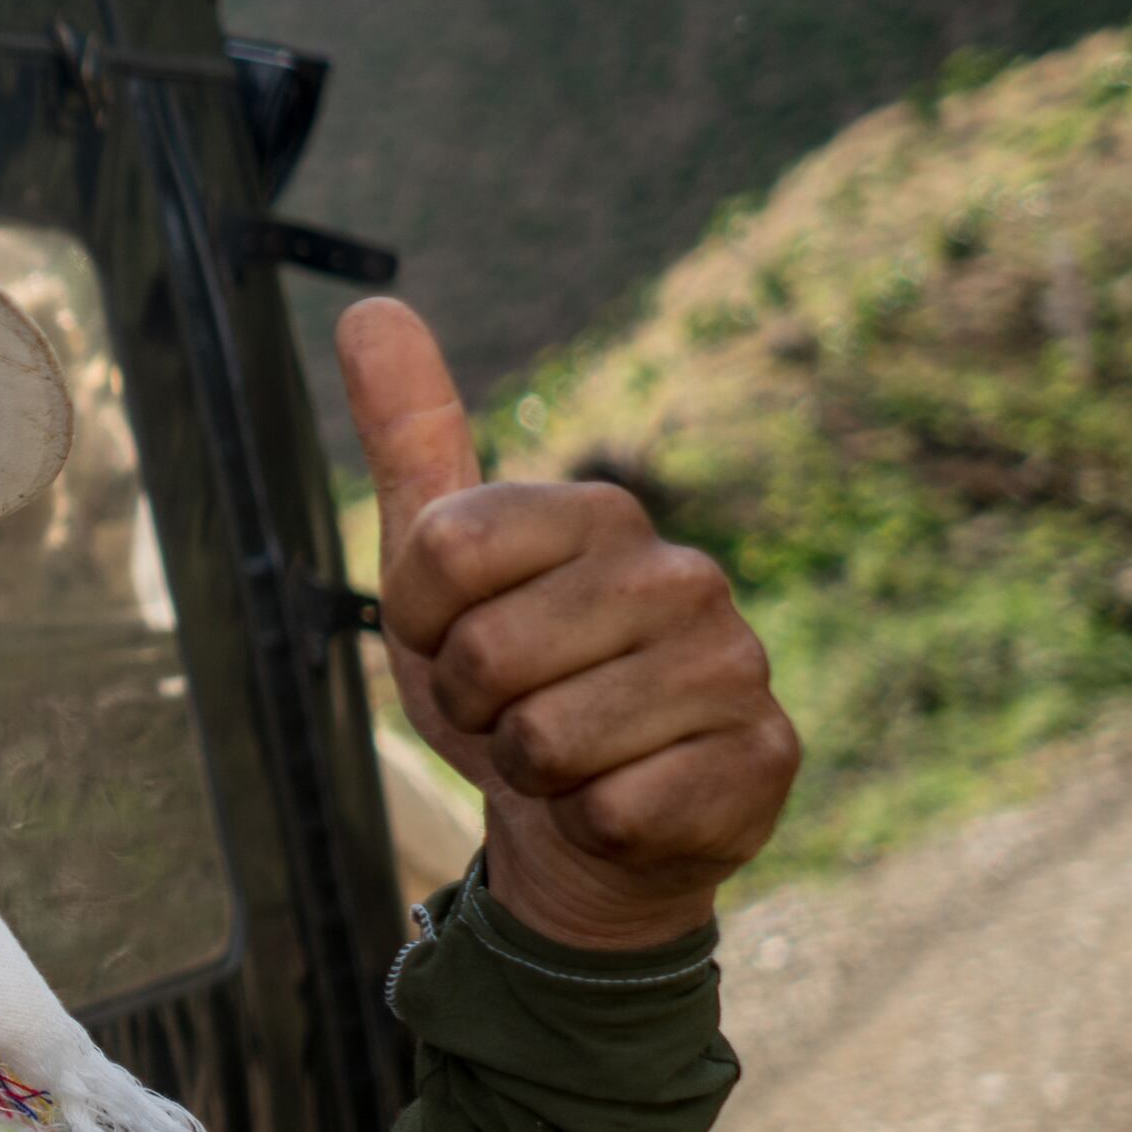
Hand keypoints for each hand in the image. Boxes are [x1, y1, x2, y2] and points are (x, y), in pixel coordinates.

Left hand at [341, 297, 798, 950]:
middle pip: (487, 655)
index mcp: (599, 513)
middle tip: (518, 710)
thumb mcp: (437, 567)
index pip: (444, 548)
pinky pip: (614, 811)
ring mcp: (734, 665)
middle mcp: (683, 573)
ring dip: (533, 773)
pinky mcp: (762, 760)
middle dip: (475, 709)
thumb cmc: (511, 684)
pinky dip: (593, 825)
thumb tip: (369, 305)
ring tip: (571, 757)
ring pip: (546, 742)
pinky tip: (626, 802)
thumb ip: (410, 437)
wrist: (594, 822)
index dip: (421, 622)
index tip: (456, 637)